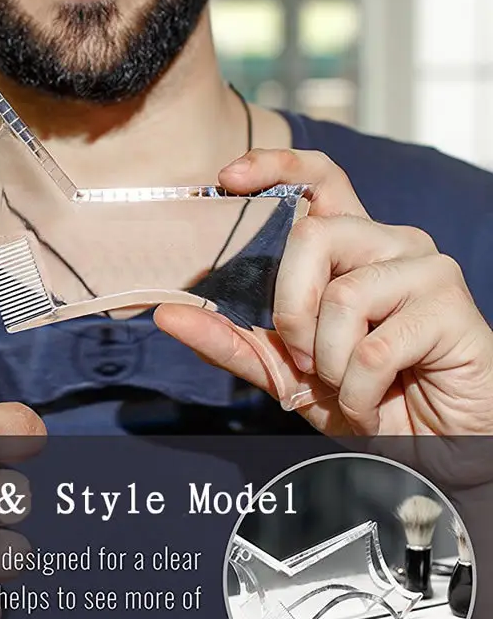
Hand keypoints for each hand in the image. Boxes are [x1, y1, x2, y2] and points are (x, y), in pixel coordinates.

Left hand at [155, 150, 492, 436]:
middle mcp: (391, 243)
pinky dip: (358, 392)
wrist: (435, 453)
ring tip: (346, 387)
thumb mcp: (287, 371)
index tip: (230, 177)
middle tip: (303, 357)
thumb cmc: (367, 397)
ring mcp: (426, 269)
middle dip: (290, 307)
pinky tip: (374, 404)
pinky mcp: (451, 307)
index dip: (277, 166)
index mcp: (354, 247)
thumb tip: (167, 313)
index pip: (320, 179)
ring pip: (343, 295)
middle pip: (315, 234)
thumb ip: (231, 339)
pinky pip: (374, 347)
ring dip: (329, 361)